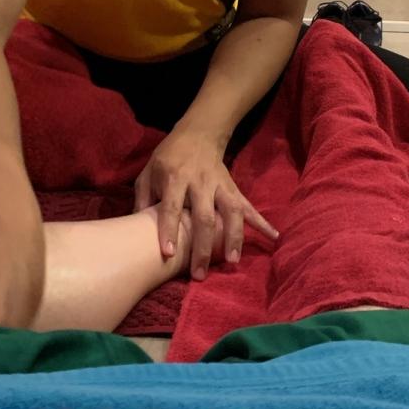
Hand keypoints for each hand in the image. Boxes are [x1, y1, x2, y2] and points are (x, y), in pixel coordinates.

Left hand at [133, 130, 277, 280]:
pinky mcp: (234, 187)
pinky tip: (273, 237)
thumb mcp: (147, 173)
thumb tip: (135, 231)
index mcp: (175, 177)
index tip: (168, 254)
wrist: (197, 133)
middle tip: (200, 274)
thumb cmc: (167, 158)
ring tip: (233, 261)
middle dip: (203, 247)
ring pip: (231, 212)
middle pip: (204, 216)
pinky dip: (262, 222)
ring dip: (233, 237)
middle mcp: (200, 182)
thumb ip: (142, 200)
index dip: (169, 230)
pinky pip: (249, 206)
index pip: (172, 207)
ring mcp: (220, 184)